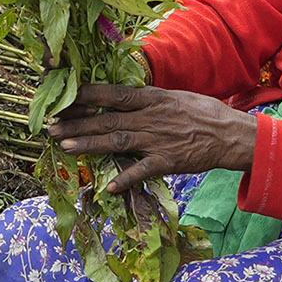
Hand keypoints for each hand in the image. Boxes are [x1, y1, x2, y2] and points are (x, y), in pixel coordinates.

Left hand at [50, 84, 258, 202]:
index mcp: (151, 98)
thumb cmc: (202, 113)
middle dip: (76, 123)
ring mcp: (158, 140)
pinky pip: (142, 171)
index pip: (112, 94)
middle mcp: (151, 117)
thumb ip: (146, 100)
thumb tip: (120, 98)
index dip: (85, 96)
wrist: (232, 134)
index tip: (62, 98)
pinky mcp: (168, 161)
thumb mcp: (173, 97)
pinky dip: (125, 178)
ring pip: (117, 141)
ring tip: (64, 147)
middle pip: (106, 119)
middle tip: (50, 127)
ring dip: (89, 145)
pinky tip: (108, 187)